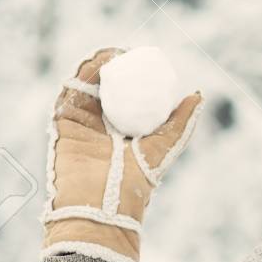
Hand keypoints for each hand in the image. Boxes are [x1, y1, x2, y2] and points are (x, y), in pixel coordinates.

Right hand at [40, 47, 203, 261]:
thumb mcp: (163, 148)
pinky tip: (95, 64)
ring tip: (112, 54)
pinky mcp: (63, 126)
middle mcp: (101, 125)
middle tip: (129, 53)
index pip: (129, 96)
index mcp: (125, 130)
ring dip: (96, 67)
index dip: (135, 77)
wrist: (103, 208)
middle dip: (115, 67)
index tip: (146, 60)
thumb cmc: (135, 184)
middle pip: (106, 88)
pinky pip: (69, 95)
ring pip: (86, 87)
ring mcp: (81, 124)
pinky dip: (80, 77)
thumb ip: (180, 124)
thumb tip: (198, 94)